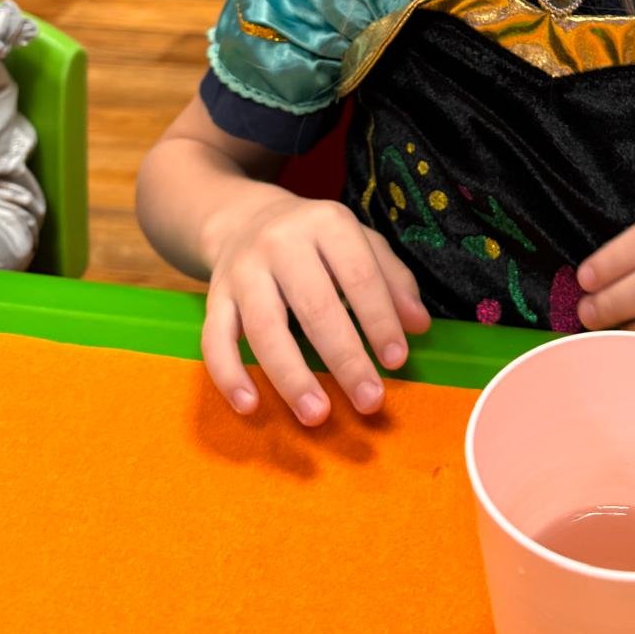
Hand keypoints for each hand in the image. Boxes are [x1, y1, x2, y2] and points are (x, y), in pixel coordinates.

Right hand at [202, 185, 430, 425]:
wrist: (246, 218)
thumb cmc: (317, 240)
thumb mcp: (361, 243)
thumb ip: (394, 280)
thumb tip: (419, 326)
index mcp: (327, 223)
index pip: (358, 275)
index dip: (379, 320)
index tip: (396, 361)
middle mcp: (281, 243)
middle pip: (315, 307)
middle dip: (345, 359)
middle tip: (369, 401)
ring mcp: (243, 271)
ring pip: (264, 329)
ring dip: (291, 377)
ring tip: (317, 415)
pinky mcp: (214, 297)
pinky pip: (215, 340)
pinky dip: (229, 375)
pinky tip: (250, 405)